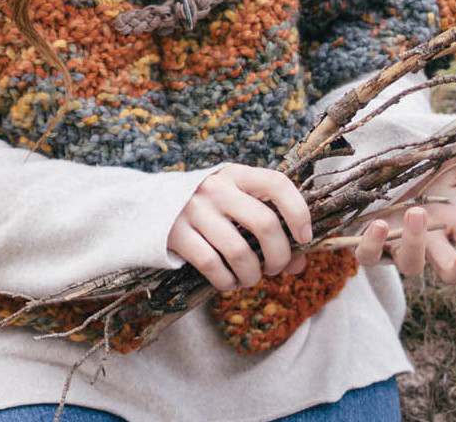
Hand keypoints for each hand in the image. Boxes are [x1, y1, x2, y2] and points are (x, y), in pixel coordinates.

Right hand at [167, 163, 312, 291]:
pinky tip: (228, 281)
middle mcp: (216, 188)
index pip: (276, 183)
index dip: (298, 211)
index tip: (304, 237)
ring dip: (252, 274)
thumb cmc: (209, 208)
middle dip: (279, 256)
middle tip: (276, 268)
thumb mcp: (236, 203)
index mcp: (236, 174)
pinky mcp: (176, 233)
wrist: (151, 204)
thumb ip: (267, 226)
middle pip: (264, 223)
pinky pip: (213, 265)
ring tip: (250, 277)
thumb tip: (299, 263)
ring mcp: (194, 210)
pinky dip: (227, 281)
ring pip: (240, 252)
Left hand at [354, 146, 455, 281]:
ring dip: (415, 244)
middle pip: (451, 273)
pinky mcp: (370, 241)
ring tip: (417, 213)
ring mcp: (399, 244)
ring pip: (411, 266)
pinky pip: (368, 257)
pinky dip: (372, 246)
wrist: (382, 162)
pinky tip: (378, 225)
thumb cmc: (425, 166)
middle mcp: (430, 242)